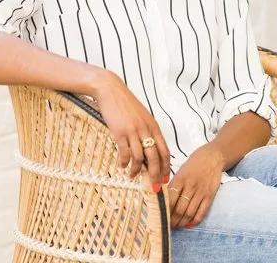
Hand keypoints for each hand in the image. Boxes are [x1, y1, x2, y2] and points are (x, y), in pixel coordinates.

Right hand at [92, 71, 170, 188]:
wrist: (111, 90)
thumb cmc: (126, 105)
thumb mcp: (142, 117)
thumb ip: (147, 131)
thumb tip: (149, 150)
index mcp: (154, 127)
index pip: (164, 151)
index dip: (165, 166)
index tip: (164, 178)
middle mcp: (146, 130)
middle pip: (155, 158)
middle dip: (155, 174)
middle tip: (153, 186)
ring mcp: (133, 131)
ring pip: (139, 158)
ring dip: (136, 170)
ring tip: (132, 176)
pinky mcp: (120, 132)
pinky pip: (125, 153)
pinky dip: (124, 162)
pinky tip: (122, 166)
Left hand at [167, 144, 224, 227]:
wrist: (211, 158)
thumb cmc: (192, 166)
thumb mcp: (179, 172)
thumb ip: (172, 186)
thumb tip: (161, 202)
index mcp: (180, 179)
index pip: (169, 199)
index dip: (164, 211)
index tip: (160, 217)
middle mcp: (190, 186)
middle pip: (179, 209)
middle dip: (172, 221)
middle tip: (168, 225)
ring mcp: (201, 192)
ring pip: (189, 213)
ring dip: (182, 222)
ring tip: (177, 225)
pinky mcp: (210, 196)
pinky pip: (201, 213)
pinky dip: (194, 221)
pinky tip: (189, 224)